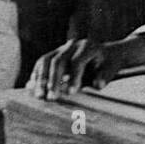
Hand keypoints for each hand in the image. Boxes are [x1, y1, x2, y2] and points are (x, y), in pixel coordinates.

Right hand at [28, 34, 144, 100]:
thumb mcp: (112, 69)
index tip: (70, 93)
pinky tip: (32, 88)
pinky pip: (41, 63)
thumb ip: (105, 76)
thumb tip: (97, 85)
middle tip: (51, 98)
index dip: (73, 77)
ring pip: (46, 60)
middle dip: (53, 80)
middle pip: (58, 61)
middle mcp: (73, 45)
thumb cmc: (108, 64)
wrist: (104, 53)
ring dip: (41, 79)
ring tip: (38, 96)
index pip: (77, 61)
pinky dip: (37, 75)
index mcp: (88, 46)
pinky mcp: (54, 53)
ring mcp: (61, 48)